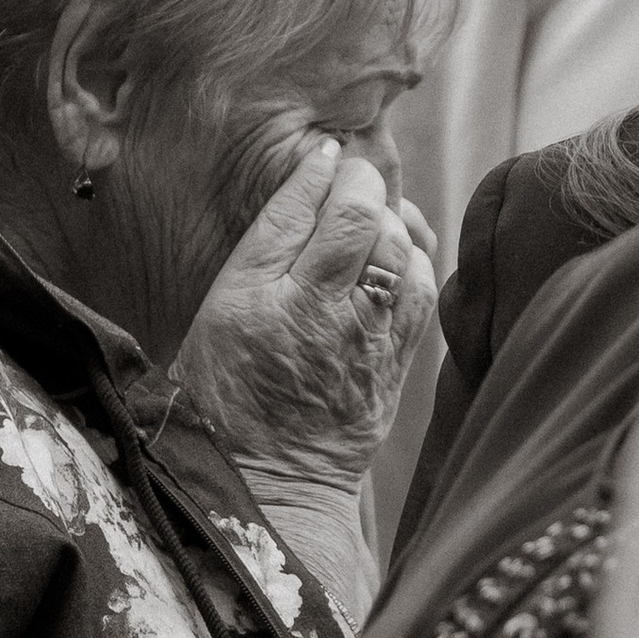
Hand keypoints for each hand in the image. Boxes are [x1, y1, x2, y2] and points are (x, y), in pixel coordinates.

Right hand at [176, 139, 436, 486]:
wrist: (269, 482)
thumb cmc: (226, 392)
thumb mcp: (216, 313)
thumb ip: (263, 241)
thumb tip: (313, 169)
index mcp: (251, 300)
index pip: (296, 208)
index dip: (316, 170)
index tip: (323, 155)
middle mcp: (310, 316)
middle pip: (357, 217)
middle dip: (361, 182)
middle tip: (350, 178)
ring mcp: (361, 341)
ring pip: (397, 249)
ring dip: (391, 219)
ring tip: (371, 218)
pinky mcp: (395, 364)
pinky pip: (422, 290)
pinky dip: (415, 259)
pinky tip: (396, 258)